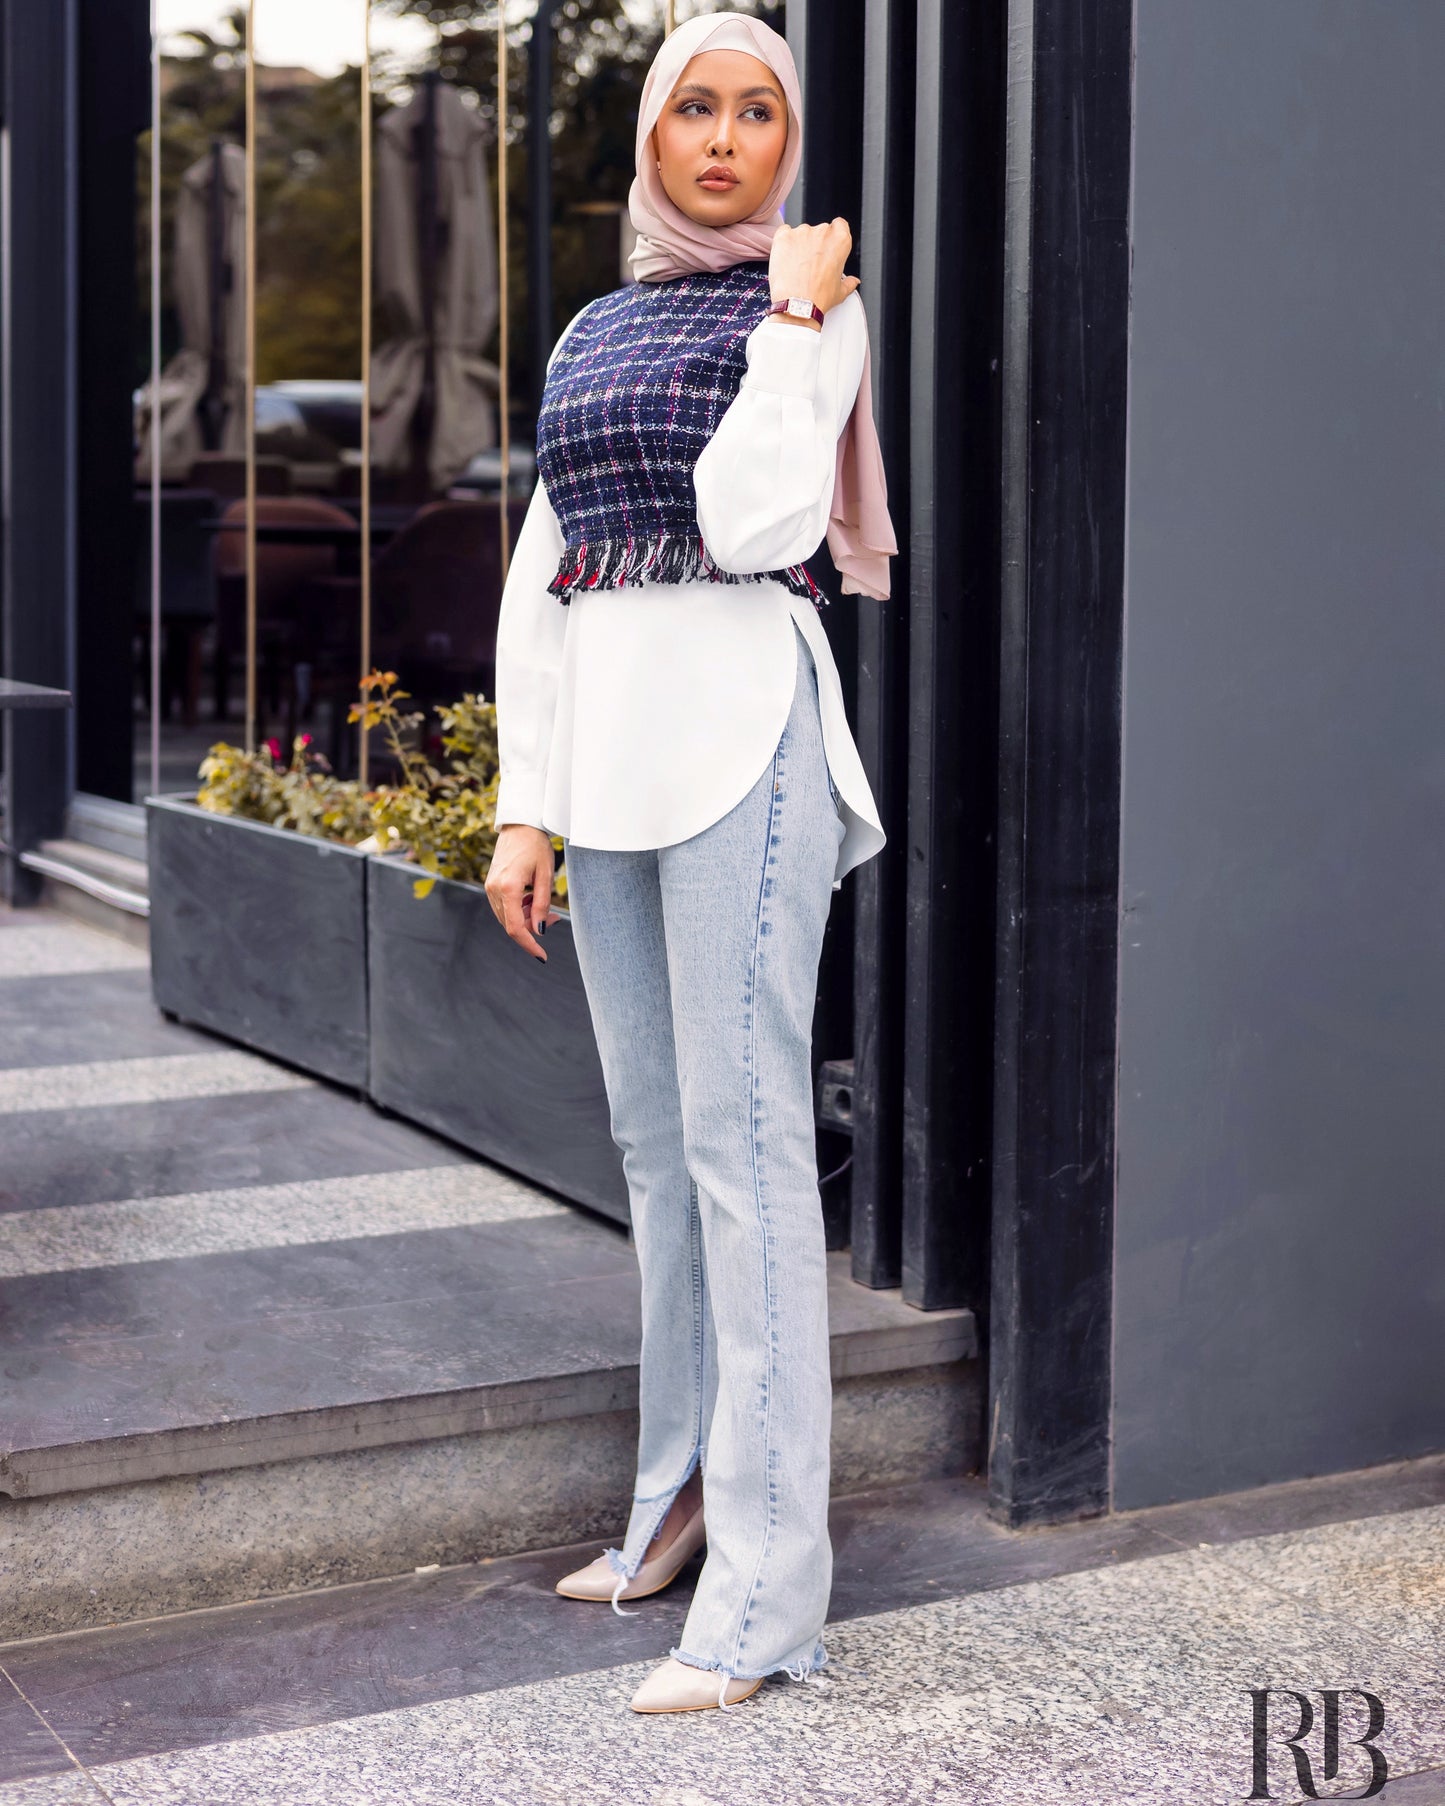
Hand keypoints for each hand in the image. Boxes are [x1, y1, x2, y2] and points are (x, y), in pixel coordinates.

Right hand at [485, 823, 562, 960]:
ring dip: (526, 919)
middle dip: (532, 929)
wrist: (520, 825)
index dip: (529, 945)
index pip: (516, 928)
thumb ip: (542, 904)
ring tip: (544, 906)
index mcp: (508, 888)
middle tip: (553, 919)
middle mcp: (494, 890)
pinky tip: (531, 900)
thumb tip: (541, 930)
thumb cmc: (536, 846)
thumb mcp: (545, 876)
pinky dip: (518, 910)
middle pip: (511, 925)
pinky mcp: (490, 884)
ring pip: (506, 918)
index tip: (542, 956)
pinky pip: (503, 907)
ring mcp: (489, 887)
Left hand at [768, 218, 859, 322]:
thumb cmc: (819, 299)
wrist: (797, 306)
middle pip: (819, 230)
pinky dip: (784, 243)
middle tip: (811, 264)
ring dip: (799, 244)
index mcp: (840, 240)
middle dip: (815, 244)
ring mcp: (802, 232)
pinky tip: (785, 259)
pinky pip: (783, 233)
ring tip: (796, 267)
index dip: (834, 235)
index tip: (828, 246)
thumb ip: (849, 282)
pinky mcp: (784, 236)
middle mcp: (822, 232)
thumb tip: (853, 281)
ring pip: (801, 233)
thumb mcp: (841, 292)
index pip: (839, 225)